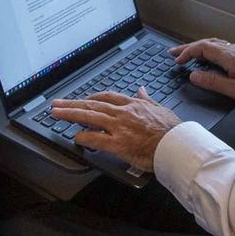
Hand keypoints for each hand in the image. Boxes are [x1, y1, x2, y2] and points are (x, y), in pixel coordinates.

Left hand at [49, 87, 183, 171]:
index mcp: (133, 105)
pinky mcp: (118, 144)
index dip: (92, 97)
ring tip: (56, 113)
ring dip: (70, 114)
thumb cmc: (172, 131)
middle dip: (72, 103)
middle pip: (92, 104)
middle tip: (57, 104)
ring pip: (89, 117)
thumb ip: (147, 99)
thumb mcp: (160, 108)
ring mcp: (119, 128)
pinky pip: (95, 139)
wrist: (178, 146)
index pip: (107, 97)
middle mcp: (123, 113)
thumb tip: (141, 90)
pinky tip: (75, 137)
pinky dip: (83, 138)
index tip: (83, 98)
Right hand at [168, 38, 234, 107]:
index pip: (203, 48)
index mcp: (230, 56)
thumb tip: (194, 75)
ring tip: (187, 54)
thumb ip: (213, 82)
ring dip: (199, 48)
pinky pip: (222, 47)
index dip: (188, 52)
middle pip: (206, 43)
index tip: (177, 61)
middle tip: (174, 53)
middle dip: (189, 47)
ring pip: (215, 44)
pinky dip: (209, 50)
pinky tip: (209, 58)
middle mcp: (234, 49)